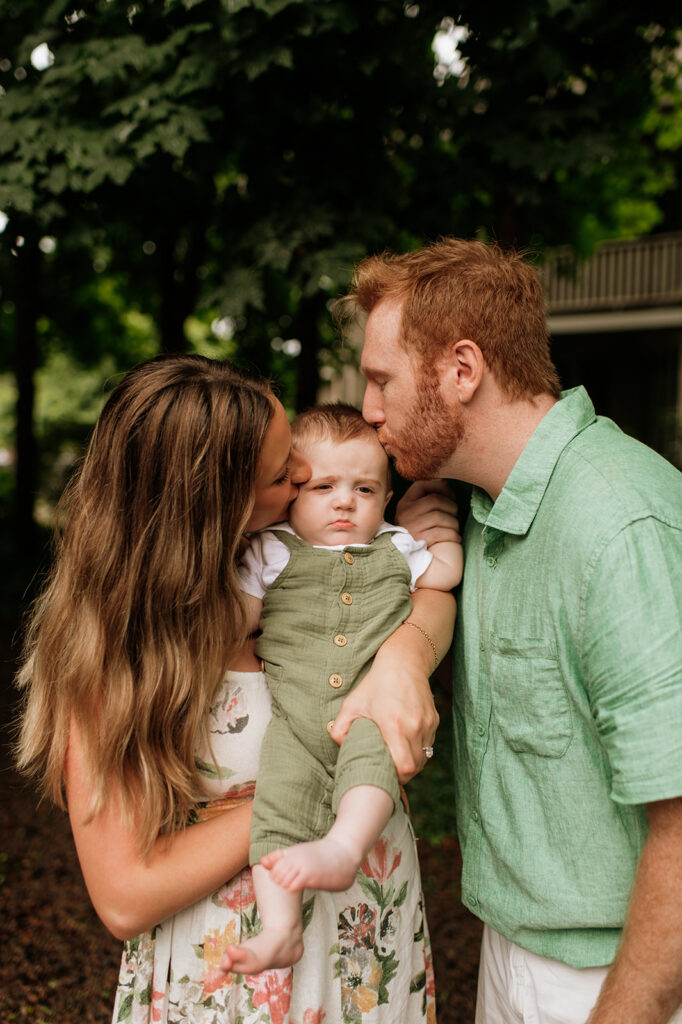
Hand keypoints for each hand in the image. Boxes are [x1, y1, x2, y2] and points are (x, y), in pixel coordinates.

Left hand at [330, 640, 439, 783]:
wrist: (402, 662)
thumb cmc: (375, 685)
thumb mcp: (351, 705)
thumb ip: (339, 729)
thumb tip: (340, 748)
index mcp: (394, 725)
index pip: (406, 767)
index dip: (397, 777)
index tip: (385, 773)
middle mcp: (415, 726)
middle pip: (417, 766)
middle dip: (403, 773)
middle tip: (389, 770)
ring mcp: (427, 723)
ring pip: (425, 756)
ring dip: (412, 762)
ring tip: (396, 757)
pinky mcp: (434, 719)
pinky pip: (429, 744)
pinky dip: (418, 749)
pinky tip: (405, 743)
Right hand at [396, 480, 459, 546]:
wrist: (408, 558)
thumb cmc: (418, 531)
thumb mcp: (415, 512)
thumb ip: (427, 497)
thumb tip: (444, 482)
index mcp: (404, 503)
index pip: (421, 485)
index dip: (439, 486)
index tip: (451, 495)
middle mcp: (404, 514)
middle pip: (434, 500)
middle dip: (450, 506)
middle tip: (455, 514)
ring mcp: (411, 527)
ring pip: (440, 517)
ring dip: (453, 522)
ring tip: (455, 527)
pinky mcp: (419, 540)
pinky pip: (441, 533)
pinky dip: (453, 535)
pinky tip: (456, 537)